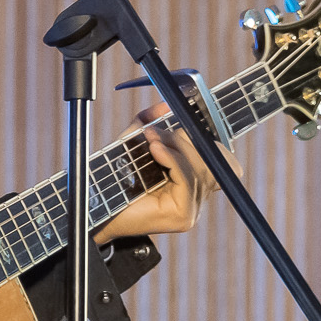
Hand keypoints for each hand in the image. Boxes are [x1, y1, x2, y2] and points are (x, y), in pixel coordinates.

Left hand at [100, 104, 239, 238]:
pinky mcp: (182, 216)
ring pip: (199, 169)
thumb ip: (148, 122)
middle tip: (154, 132)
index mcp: (194, 186)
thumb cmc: (114, 180)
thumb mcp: (133, 144)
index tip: (178, 127)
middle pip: (210, 161)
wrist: (96, 209)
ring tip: (150, 139)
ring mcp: (192, 211)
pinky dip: (173, 160)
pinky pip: (188, 180)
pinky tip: (155, 150)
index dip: (206, 141)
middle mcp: (198, 201)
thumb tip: (164, 104)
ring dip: (175, 147)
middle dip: (183, 140)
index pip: (224, 162)